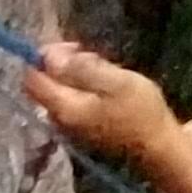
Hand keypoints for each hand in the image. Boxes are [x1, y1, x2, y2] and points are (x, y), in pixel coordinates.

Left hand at [25, 41, 179, 168]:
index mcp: (64, 108)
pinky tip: (106, 84)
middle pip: (45, 84)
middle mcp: (59, 119)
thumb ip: (80, 68)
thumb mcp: (115, 81)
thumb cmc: (139, 110)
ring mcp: (70, 126)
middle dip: (63, 64)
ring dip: (75, 74)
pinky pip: (72, 99)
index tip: (74, 46)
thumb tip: (46, 55)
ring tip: (105, 68)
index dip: (45, 57)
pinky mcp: (83, 128)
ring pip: (60, 90)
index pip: (33, 79)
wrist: (158, 146)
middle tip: (95, 55)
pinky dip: (83, 86)